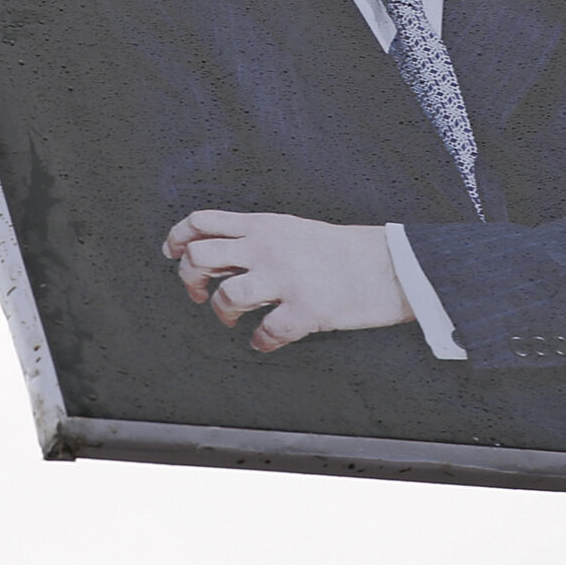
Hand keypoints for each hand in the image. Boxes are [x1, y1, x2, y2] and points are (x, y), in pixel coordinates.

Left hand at [162, 211, 413, 351]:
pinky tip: (265, 342)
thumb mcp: (295, 228)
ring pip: (226, 297)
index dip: (178, 238)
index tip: (173, 254)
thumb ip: (259, 237)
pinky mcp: (305, 310)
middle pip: (201, 257)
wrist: (392, 265)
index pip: (203, 221)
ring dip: (222, 314)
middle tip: (198, 293)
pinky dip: (260, 343)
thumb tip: (222, 253)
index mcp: (265, 225)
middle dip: (190, 279)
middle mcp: (269, 248)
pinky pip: (265, 334)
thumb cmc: (345, 249)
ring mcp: (286, 279)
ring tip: (235, 319)